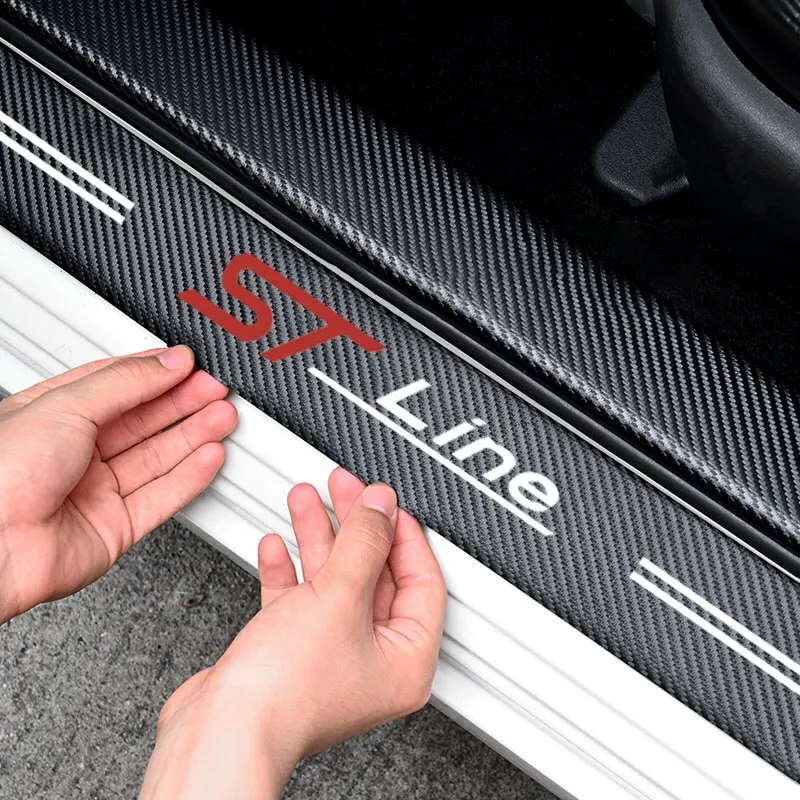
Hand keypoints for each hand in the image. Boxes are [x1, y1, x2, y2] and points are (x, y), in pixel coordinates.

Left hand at [0, 346, 236, 621]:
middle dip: (183, 403)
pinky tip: (209, 457)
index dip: (156, 375)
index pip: (116, 386)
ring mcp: (95, 492)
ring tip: (222, 417)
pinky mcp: (114, 528)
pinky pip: (162, 498)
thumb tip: (167, 363)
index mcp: (53, 416)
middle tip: (215, 389)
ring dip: (193, 436)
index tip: (188, 365)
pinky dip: (190, 477)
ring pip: (157, 458)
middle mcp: (74, 453)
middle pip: (143, 422)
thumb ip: (125, 382)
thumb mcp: (65, 406)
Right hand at [141, 469, 446, 799]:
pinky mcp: (291, 655)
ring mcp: (330, 657)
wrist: (221, 731)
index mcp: (406, 659)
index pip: (421, 580)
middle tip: (344, 489)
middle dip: (354, 526)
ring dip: (318, 537)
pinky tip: (277, 545)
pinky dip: (289, 569)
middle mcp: (372, 661)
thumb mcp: (339, 596)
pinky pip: (299, 600)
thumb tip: (382, 505)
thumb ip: (364, 542)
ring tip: (306, 499)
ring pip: (333, 581)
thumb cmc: (286, 692)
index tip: (386, 502)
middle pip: (374, 574)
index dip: (403, 533)